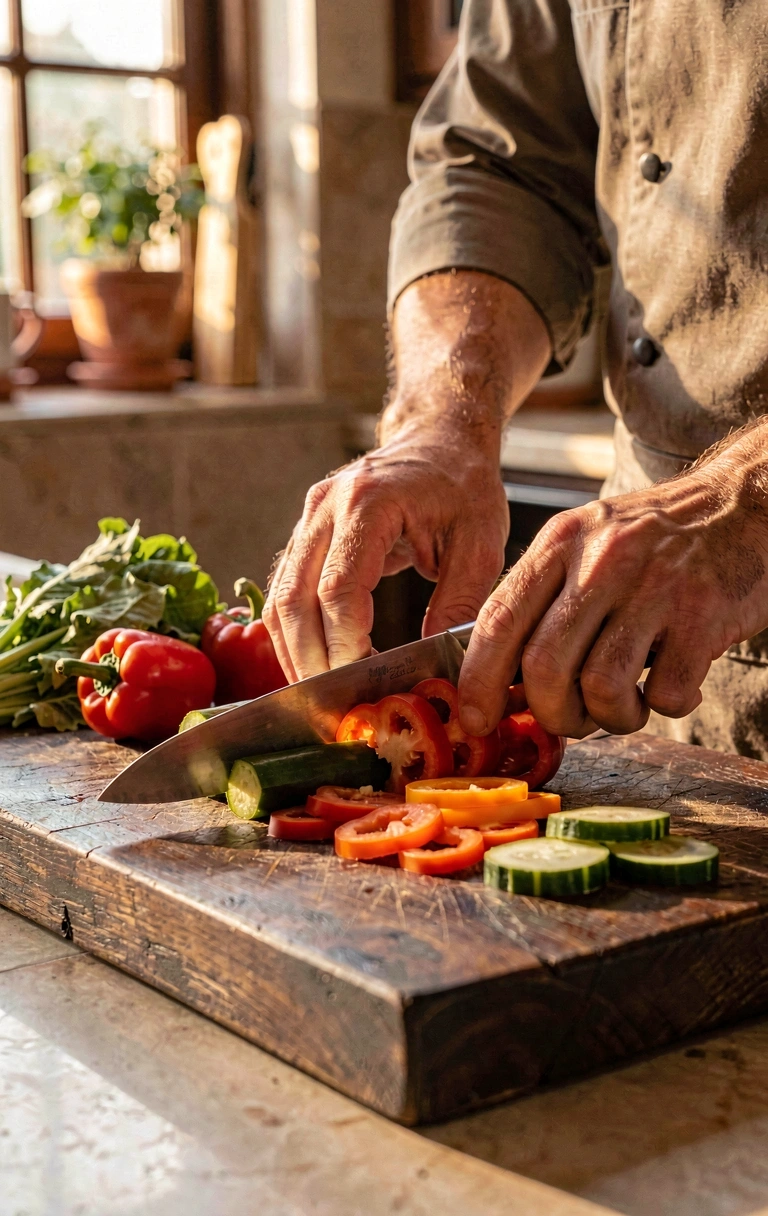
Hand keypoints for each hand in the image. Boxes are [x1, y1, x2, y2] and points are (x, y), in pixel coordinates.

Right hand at [264, 424, 509, 680]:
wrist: (440, 440)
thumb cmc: (464, 488)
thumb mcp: (481, 546)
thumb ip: (458, 605)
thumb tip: (436, 669)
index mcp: (370, 502)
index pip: (339, 589)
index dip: (345, 644)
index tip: (364, 681)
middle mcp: (326, 507)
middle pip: (294, 599)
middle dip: (311, 660)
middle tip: (336, 704)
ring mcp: (308, 518)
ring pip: (279, 599)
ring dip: (294, 653)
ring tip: (322, 694)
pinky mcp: (304, 533)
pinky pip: (284, 591)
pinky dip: (293, 634)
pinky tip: (316, 664)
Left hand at [458, 423, 767, 737]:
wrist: (744, 502)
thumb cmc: (656, 536)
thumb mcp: (587, 540)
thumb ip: (542, 596)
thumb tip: (497, 674)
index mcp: (561, 542)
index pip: (498, 620)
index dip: (478, 681)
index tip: (476, 718)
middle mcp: (601, 561)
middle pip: (544, 666)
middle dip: (552, 713)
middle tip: (572, 718)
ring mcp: (654, 588)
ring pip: (602, 687)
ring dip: (610, 717)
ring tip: (627, 705)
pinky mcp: (703, 616)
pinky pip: (667, 694)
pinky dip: (667, 707)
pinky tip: (675, 685)